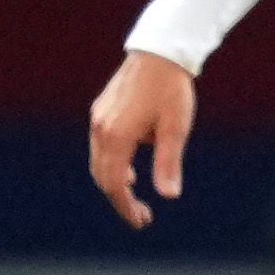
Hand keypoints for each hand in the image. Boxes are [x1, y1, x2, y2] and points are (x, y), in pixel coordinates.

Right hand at [87, 49, 196, 229]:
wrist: (160, 53)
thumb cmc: (172, 90)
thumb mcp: (176, 129)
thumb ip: (168, 162)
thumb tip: (169, 195)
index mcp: (116, 136)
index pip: (114, 184)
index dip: (125, 206)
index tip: (142, 221)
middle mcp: (100, 129)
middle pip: (102, 176)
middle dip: (120, 199)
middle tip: (142, 216)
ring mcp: (98, 119)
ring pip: (99, 162)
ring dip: (115, 182)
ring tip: (136, 197)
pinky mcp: (101, 111)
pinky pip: (101, 146)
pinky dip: (112, 164)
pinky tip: (128, 171)